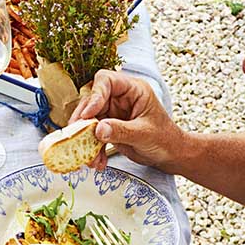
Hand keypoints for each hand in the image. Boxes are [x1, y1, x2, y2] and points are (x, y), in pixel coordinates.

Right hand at [71, 70, 185, 172]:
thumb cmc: (164, 138)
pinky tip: (97, 162)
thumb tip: (98, 129)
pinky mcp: (109, 129)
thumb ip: (121, 130)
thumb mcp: (143, 134)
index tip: (88, 115)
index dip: (94, 95)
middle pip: (92, 101)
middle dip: (83, 120)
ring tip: (89, 158)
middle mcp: (120, 98)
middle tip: (75, 136)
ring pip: (90, 121)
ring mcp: (113, 113)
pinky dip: (93, 150)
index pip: (107, 81)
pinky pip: (94, 136)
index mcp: (132, 90)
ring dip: (86, 140)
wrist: (168, 154)